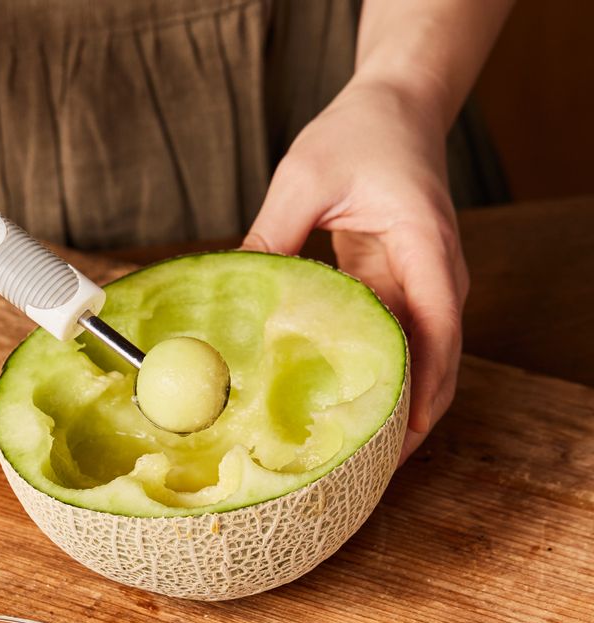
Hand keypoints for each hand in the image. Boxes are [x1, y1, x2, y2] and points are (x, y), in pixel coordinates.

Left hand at [243, 77, 467, 461]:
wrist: (397, 108)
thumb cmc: (361, 133)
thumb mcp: (305, 178)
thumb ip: (272, 235)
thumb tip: (232, 292)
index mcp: (425, 248)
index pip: (439, 331)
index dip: (426, 389)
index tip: (404, 436)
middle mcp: (435, 275)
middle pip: (437, 362)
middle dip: (411, 416)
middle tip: (368, 464)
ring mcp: (420, 284)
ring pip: (419, 360)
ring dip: (394, 402)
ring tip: (357, 448)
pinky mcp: (399, 287)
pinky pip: (395, 342)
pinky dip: (377, 375)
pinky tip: (343, 400)